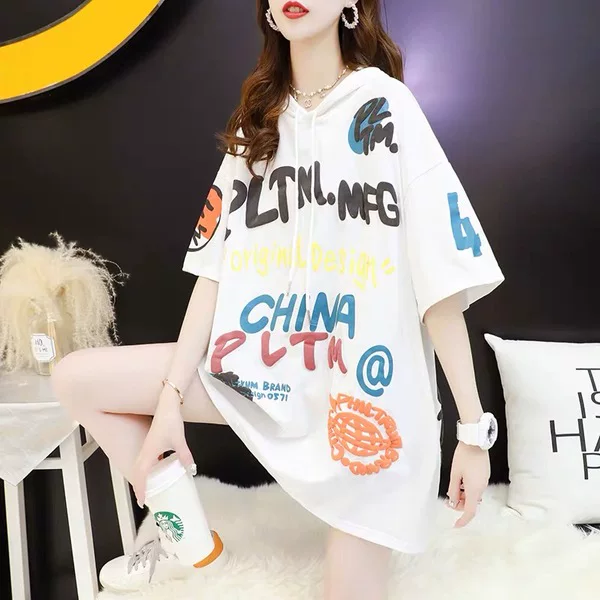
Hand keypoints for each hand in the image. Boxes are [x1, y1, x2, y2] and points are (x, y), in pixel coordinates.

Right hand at [131, 391, 194, 507]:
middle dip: (139, 486)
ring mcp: (147, 446)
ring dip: (141, 477)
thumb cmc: (170, 422)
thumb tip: (191, 469)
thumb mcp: (179, 441)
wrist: (167, 406)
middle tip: (144, 498)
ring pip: (140, 466)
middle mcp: (144, 451)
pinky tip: (157, 469)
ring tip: (148, 487)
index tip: (142, 502)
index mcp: (148, 453)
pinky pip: (145, 460)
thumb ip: (185, 456)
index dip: (140, 490)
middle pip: (137, 473)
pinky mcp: (151, 442)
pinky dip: (147, 468)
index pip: (140, 476)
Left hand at [447, 442, 489, 527]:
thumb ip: (453, 490)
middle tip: (448, 499)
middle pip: (471, 504)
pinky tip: (460, 481)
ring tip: (453, 488)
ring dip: (463, 496)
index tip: (456, 524)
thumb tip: (453, 501)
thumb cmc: (464, 456)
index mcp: (474, 489)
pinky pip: (476, 488)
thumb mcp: (454, 474)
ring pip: (473, 495)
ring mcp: (484, 481)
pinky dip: (467, 489)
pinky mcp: (484, 475)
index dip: (463, 520)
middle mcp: (481, 487)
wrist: (475, 442)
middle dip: (460, 504)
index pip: (470, 511)